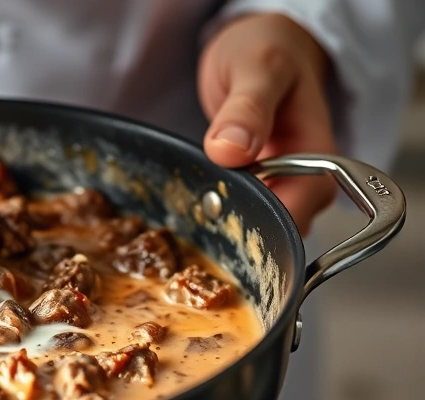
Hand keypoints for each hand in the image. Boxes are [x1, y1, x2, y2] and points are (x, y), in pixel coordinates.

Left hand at [199, 13, 337, 236]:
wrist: (261, 48)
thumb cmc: (266, 52)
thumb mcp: (257, 68)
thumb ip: (247, 107)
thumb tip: (231, 150)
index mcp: (319, 155)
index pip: (300, 211)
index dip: (263, 223)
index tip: (222, 213)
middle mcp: (307, 179)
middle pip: (280, 230)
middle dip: (239, 228)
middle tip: (202, 204)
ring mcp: (284, 186)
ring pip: (261, 228)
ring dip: (227, 222)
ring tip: (200, 198)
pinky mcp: (262, 188)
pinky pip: (245, 215)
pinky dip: (221, 212)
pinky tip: (202, 197)